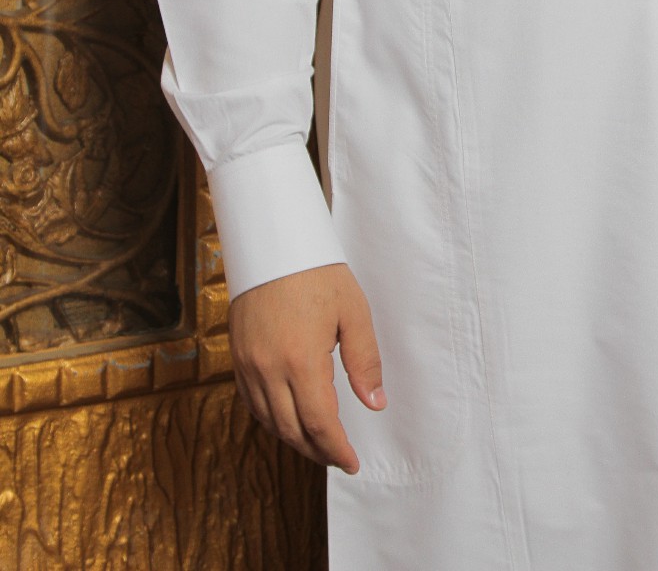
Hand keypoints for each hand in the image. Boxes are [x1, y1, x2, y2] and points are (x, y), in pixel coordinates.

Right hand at [228, 262, 385, 472]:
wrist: (273, 242)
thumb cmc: (317, 272)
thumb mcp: (353, 311)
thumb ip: (365, 361)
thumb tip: (375, 403)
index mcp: (301, 360)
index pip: (320, 424)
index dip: (337, 450)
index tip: (352, 462)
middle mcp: (268, 369)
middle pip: (292, 430)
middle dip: (317, 450)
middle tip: (339, 458)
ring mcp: (248, 365)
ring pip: (269, 421)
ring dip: (294, 439)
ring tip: (318, 444)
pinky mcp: (237, 357)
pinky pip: (251, 402)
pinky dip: (271, 419)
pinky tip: (288, 418)